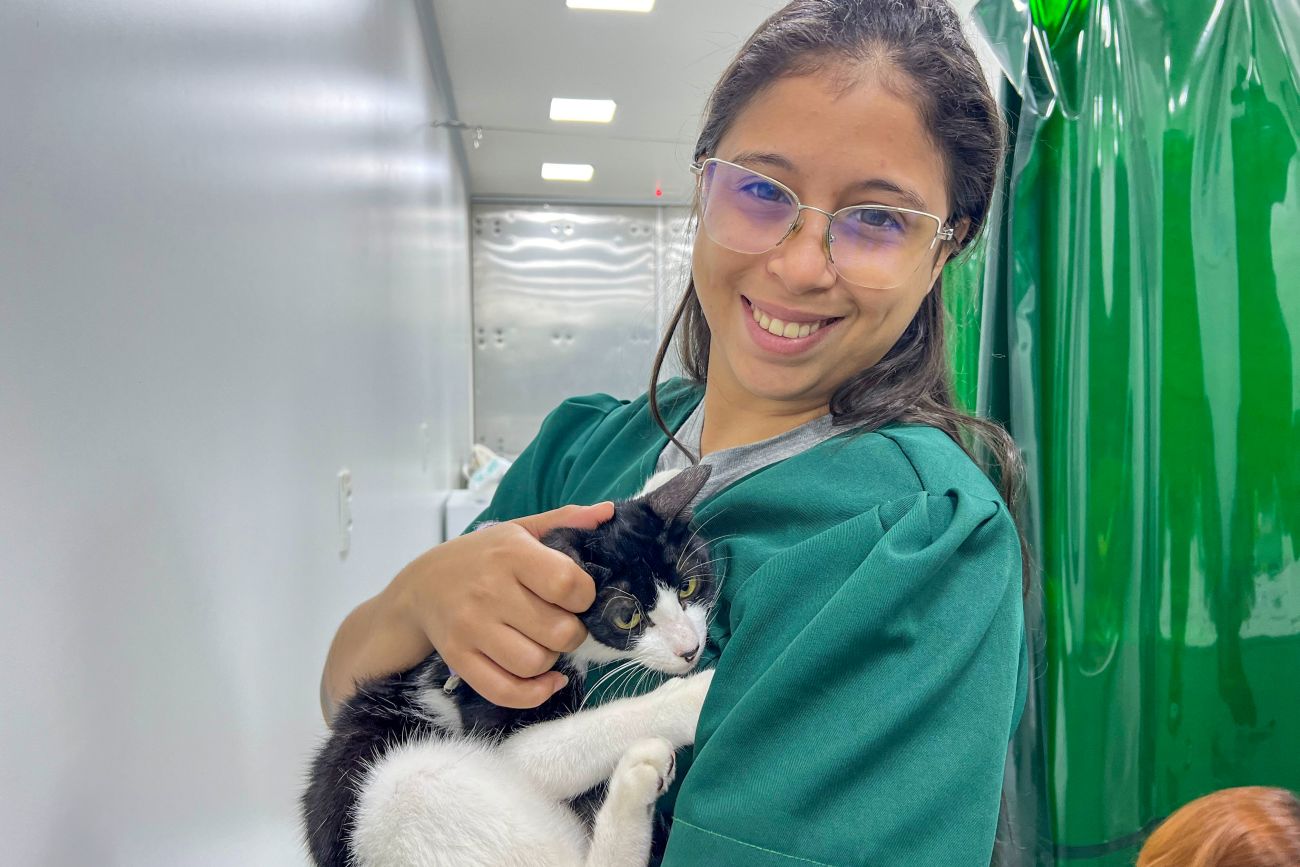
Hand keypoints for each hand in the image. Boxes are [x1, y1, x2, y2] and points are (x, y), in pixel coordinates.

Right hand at [394, 502, 614, 707]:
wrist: (420, 587)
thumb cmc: (481, 557)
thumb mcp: (520, 530)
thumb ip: (566, 520)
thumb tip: (609, 511)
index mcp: (510, 554)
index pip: (569, 585)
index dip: (585, 596)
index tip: (576, 596)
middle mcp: (489, 591)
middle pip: (559, 632)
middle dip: (572, 632)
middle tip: (562, 623)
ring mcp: (471, 628)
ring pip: (535, 664)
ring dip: (551, 660)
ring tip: (544, 643)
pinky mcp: (459, 659)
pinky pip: (506, 691)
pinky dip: (535, 693)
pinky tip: (546, 679)